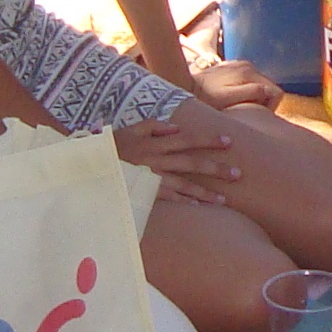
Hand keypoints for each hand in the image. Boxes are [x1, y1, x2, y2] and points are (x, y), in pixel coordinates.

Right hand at [114, 113, 241, 203]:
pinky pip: (168, 198)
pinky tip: (198, 206)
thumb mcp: (131, 129)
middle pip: (192, 163)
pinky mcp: (145, 191)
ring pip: (184, 184)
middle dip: (216, 168)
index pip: (188, 139)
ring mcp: (152, 177)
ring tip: (224, 198)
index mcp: (156, 142)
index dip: (209, 140)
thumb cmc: (112, 146)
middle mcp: (158, 159)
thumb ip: (154, 126)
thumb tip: (176, 129)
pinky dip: (184, 201)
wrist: (93, 165)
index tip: (228, 141)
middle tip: (237, 173)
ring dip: (205, 192)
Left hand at [186, 59, 282, 112]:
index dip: (270, 108)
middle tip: (244, 113)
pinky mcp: (233, 69)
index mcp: (249, 73)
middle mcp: (248, 65)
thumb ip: (251, 92)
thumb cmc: (205, 99)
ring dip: (254, 99)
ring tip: (237, 107)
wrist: (184, 88)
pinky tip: (232, 100)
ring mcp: (240, 65)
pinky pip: (249, 83)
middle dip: (262, 103)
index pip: (276, 92)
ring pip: (260, 86)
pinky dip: (246, 93)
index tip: (254, 115)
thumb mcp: (227, 99)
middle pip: (270, 89)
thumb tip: (270, 91)